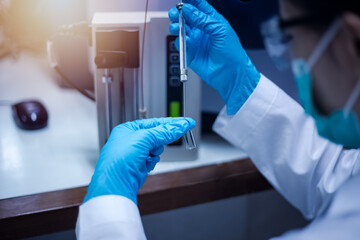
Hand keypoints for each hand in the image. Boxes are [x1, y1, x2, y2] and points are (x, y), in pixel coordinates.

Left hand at [84, 117, 195, 203]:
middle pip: (156, 135)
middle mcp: (130, 140)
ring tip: (148, 155)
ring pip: (156, 148)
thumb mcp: (144, 139)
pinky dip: (152, 161)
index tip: (185, 123)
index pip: (153, 122)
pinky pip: (153, 159)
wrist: (116, 184)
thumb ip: (163, 132)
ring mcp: (134, 154)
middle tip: (169, 138)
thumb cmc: (119, 160)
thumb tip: (179, 126)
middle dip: (160, 140)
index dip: (170, 123)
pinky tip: (146, 164)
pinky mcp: (138, 165)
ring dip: (155, 152)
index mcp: (128, 129)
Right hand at [168, 0, 259, 114]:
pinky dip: (179, 41)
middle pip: (186, 16)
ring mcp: (195, 41)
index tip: (182, 0)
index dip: (190, 1)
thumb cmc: (232, 53)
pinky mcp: (190, 52)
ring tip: (177, 27)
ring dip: (176, 26)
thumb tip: (188, 9)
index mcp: (212, 20)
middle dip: (179, 13)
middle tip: (176, 13)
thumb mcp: (220, 30)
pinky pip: (180, 44)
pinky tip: (184, 41)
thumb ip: (202, 19)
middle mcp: (202, 30)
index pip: (198, 6)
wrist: (230, 74)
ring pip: (181, 29)